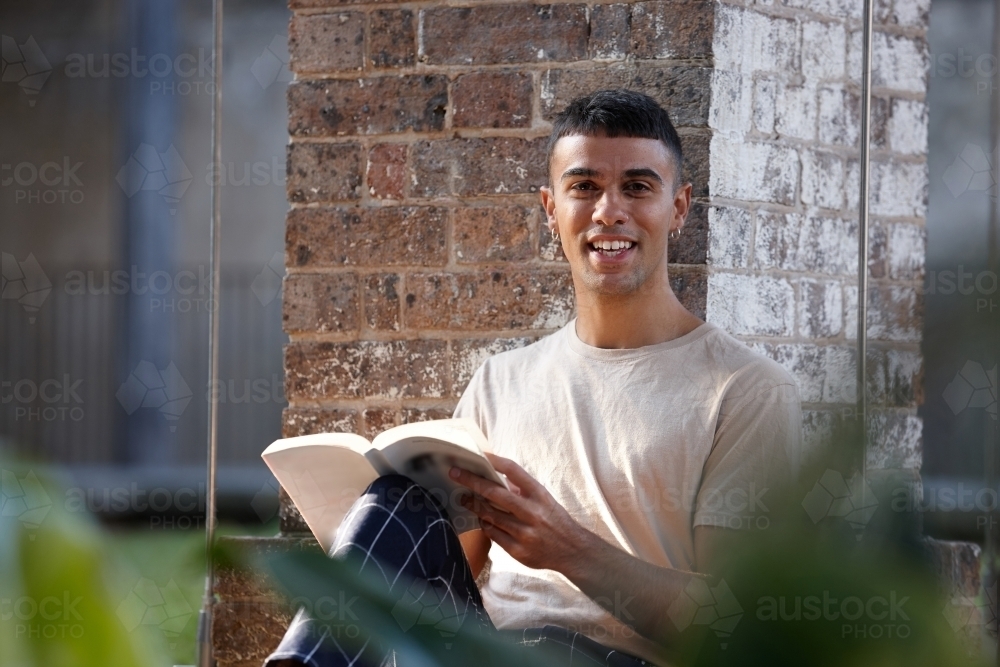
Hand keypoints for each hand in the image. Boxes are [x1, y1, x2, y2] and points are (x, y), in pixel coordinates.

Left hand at [449, 453, 590, 573]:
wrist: (572, 550)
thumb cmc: (555, 520)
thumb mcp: (544, 499)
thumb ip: (522, 489)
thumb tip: (496, 474)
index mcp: (539, 495)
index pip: (514, 471)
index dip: (495, 460)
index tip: (479, 455)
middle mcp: (532, 512)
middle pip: (495, 493)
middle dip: (472, 481)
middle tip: (455, 474)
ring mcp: (524, 532)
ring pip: (490, 515)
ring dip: (473, 505)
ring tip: (463, 498)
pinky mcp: (518, 550)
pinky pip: (493, 534)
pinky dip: (484, 524)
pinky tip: (480, 518)